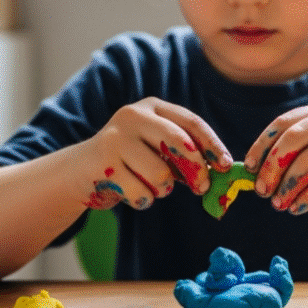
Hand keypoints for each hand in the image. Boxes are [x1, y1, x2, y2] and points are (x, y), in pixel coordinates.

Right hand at [81, 97, 231, 209]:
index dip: (212, 145)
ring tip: (151, 187)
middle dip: (196, 169)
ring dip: (163, 189)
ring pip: (160, 174)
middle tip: (201, 187)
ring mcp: (116, 138)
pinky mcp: (104, 164)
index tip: (226, 166)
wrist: (81, 170)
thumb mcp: (158, 149)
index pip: (191, 122)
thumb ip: (185, 155)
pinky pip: (141, 193)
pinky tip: (131, 192)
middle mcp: (133, 116)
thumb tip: (221, 172)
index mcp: (152, 107)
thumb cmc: (131, 161)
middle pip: (179, 142)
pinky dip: (144, 200)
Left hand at [243, 100, 307, 216]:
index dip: (262, 146)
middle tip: (261, 190)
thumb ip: (299, 156)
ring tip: (278, 204)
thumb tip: (257, 173)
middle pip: (294, 138)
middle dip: (272, 166)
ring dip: (288, 185)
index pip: (285, 123)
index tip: (248, 169)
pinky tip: (297, 208)